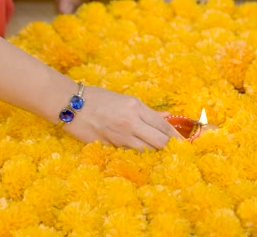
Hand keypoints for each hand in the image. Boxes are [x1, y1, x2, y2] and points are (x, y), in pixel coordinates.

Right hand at [62, 86, 182, 150]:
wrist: (70, 104)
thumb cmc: (98, 98)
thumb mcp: (125, 100)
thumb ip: (147, 111)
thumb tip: (167, 116)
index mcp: (135, 107)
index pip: (163, 125)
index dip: (176, 136)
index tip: (185, 144)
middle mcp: (130, 121)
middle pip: (159, 141)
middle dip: (169, 148)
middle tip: (176, 152)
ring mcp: (119, 135)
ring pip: (146, 150)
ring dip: (155, 153)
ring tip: (161, 156)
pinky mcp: (108, 146)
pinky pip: (129, 154)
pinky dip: (138, 155)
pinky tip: (142, 157)